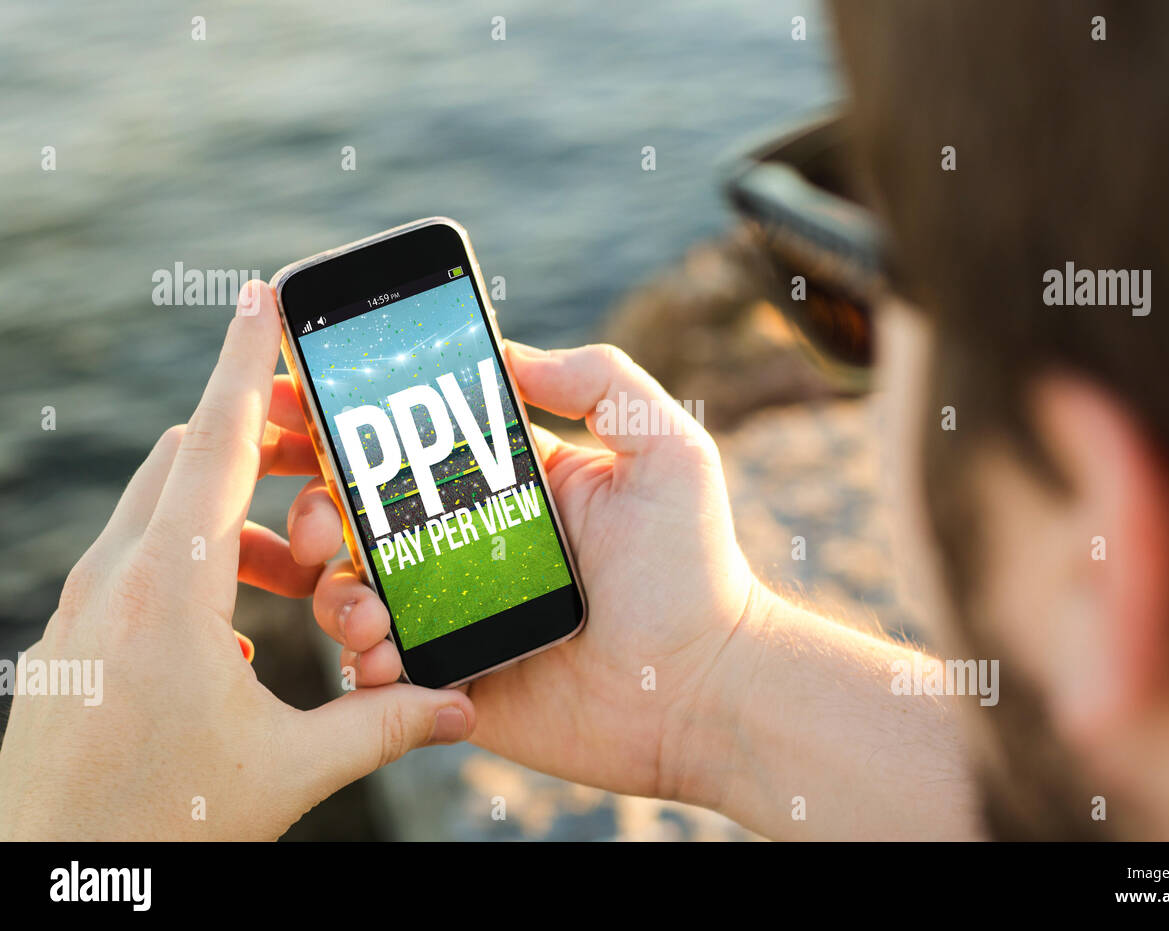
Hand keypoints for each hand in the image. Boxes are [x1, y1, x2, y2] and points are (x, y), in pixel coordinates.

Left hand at [0, 281, 474, 840]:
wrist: (41, 879)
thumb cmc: (155, 822)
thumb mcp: (286, 771)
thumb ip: (382, 726)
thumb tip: (462, 707)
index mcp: (172, 590)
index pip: (215, 441)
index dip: (247, 360)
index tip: (266, 292)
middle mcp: (117, 579)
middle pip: (190, 457)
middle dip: (263, 439)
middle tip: (328, 458)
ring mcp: (86, 605)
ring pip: (163, 508)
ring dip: (237, 512)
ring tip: (302, 567)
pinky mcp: (75, 636)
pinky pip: (141, 558)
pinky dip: (199, 556)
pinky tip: (240, 630)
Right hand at [305, 341, 757, 800]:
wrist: (703, 690)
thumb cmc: (694, 568)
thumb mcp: (666, 449)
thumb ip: (599, 382)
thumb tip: (509, 351)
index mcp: (509, 483)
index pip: (411, 441)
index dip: (347, 420)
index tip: (292, 396)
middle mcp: (470, 543)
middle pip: (361, 511)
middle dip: (311, 501)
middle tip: (309, 513)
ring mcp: (455, 613)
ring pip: (353, 586)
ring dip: (331, 585)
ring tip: (362, 599)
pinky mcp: (450, 679)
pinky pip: (378, 667)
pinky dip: (360, 657)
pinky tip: (383, 651)